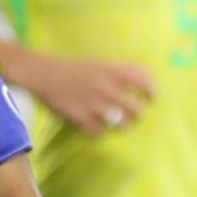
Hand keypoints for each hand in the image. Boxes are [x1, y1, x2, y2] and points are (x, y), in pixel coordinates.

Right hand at [20, 54, 153, 136]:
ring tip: (118, 123)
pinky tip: (98, 126)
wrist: (44, 74)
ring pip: (122, 124)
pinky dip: (101, 131)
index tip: (151, 97)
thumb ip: (121, 71)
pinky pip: (100, 132)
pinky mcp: (81, 118)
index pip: (144, 82)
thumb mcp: (99, 63)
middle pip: (137, 110)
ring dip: (123, 125)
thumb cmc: (74, 68)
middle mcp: (107, 88)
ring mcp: (95, 105)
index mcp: (112, 71)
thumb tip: (147, 77)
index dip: (151, 91)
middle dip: (137, 113)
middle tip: (134, 113)